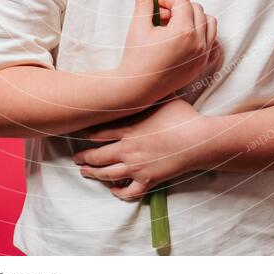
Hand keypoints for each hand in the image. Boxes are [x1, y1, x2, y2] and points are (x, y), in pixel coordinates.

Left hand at [72, 97, 211, 199]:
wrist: (197, 140)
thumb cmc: (182, 117)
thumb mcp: (163, 98)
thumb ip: (150, 94)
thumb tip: (147, 80)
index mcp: (129, 128)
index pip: (99, 133)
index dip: (86, 135)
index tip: (79, 135)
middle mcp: (128, 149)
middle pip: (98, 156)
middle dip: (84, 157)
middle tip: (76, 158)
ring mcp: (137, 166)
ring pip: (107, 174)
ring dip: (94, 174)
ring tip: (85, 173)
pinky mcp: (149, 180)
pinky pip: (129, 191)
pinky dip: (119, 193)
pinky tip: (114, 191)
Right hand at [120, 0, 220, 103]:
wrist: (138, 88)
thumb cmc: (136, 57)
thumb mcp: (138, 26)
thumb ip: (144, 2)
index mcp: (183, 31)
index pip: (182, 2)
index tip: (155, 3)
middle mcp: (198, 42)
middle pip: (197, 10)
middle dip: (179, 8)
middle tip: (161, 17)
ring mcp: (203, 54)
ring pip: (210, 23)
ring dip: (194, 19)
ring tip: (174, 26)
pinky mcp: (203, 65)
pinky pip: (214, 43)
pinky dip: (204, 36)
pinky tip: (187, 39)